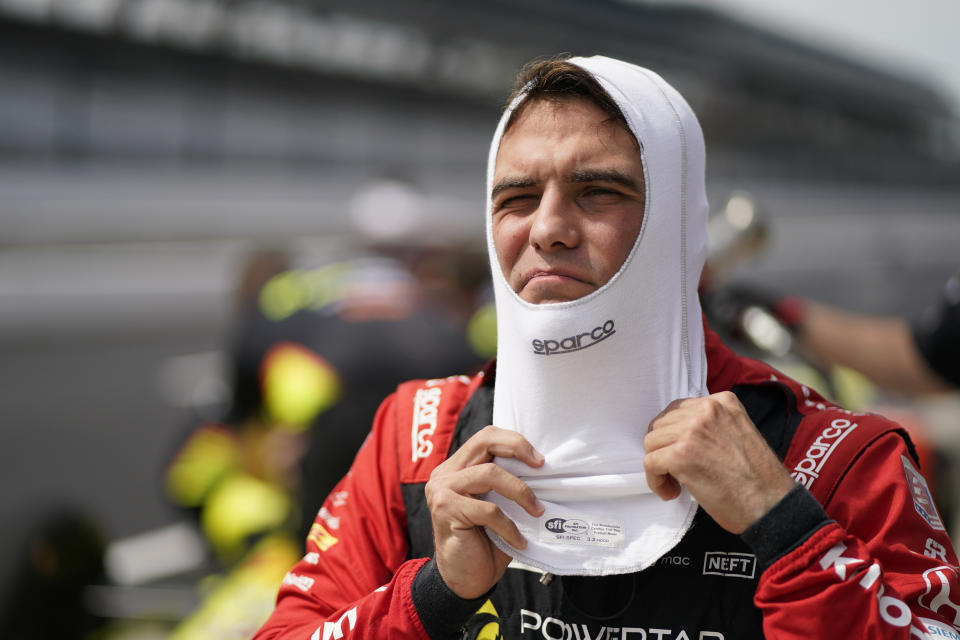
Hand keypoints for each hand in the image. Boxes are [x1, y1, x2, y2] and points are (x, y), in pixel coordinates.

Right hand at [424, 425, 544, 598]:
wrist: (464, 580)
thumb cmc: (485, 542)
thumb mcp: (499, 506)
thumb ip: (508, 485)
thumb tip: (545, 471)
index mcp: (457, 467)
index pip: (486, 437)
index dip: (514, 441)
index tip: (539, 460)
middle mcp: (445, 474)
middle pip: (484, 442)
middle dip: (517, 449)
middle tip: (541, 468)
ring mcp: (441, 490)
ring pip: (489, 475)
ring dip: (520, 492)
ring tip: (537, 511)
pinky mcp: (445, 510)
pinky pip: (488, 510)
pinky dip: (510, 526)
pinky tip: (519, 541)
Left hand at [643, 391, 794, 533]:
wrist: (772, 505)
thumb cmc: (758, 479)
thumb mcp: (738, 433)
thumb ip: (712, 426)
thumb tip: (679, 435)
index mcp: (723, 402)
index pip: (679, 410)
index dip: (674, 435)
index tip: (681, 454)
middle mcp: (707, 410)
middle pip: (662, 424)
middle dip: (664, 449)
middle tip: (677, 472)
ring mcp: (692, 430)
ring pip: (652, 442)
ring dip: (659, 465)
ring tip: (676, 484)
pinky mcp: (680, 455)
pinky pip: (650, 463)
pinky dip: (656, 481)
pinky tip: (672, 492)